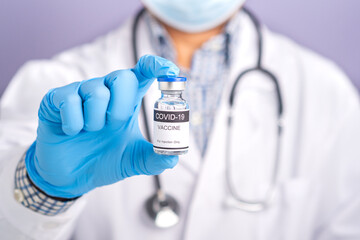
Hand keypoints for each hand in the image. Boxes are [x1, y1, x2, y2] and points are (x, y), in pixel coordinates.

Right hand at [25, 55, 179, 197]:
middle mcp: (106, 91)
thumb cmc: (103, 161)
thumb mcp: (133, 161)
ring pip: (96, 92)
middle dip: (121, 107)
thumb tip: (173, 156)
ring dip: (96, 121)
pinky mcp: (57, 99)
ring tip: (90, 132)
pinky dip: (74, 123)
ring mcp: (80, 93)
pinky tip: (72, 131)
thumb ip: (154, 158)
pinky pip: (70, 100)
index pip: (142, 73)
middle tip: (113, 126)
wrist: (70, 177)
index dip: (156, 66)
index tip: (169, 70)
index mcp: (126, 101)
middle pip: (121, 76)